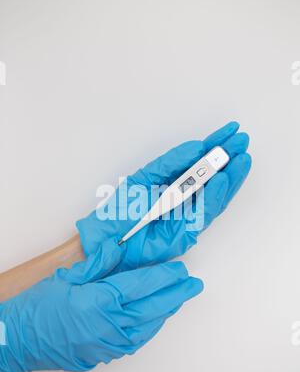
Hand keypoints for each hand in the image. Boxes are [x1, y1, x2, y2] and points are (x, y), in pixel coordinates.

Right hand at [0, 238, 201, 371]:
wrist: (19, 340)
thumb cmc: (38, 309)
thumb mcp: (66, 277)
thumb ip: (97, 264)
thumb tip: (118, 249)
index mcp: (99, 300)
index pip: (141, 285)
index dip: (163, 276)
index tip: (179, 269)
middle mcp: (109, 324)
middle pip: (152, 307)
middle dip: (176, 294)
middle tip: (194, 284)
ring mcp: (108, 343)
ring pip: (148, 325)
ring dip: (166, 310)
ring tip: (180, 298)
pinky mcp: (105, 354)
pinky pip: (136, 340)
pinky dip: (151, 326)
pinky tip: (156, 318)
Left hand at [77, 122, 250, 271]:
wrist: (106, 240)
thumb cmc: (120, 210)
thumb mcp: (145, 178)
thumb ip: (170, 163)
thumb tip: (196, 147)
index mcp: (172, 182)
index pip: (199, 162)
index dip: (215, 145)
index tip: (231, 131)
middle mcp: (184, 199)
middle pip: (212, 178)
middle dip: (228, 160)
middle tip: (242, 142)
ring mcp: (186, 216)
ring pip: (214, 196)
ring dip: (229, 177)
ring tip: (240, 159)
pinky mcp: (186, 233)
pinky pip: (203, 213)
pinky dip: (213, 197)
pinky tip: (221, 180)